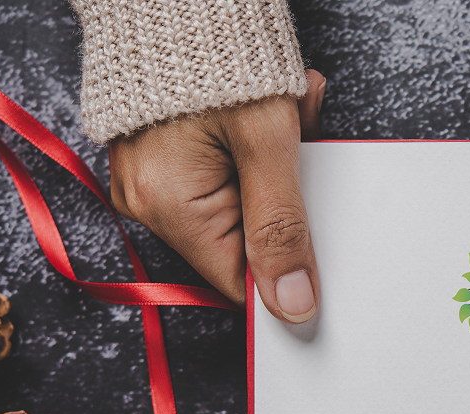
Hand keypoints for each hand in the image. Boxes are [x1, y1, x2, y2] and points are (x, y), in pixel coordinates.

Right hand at [110, 70, 326, 323]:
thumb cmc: (215, 51)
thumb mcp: (268, 143)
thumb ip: (282, 228)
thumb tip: (293, 306)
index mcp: (168, 209)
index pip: (239, 283)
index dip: (286, 267)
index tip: (320, 235)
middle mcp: (149, 203)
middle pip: (243, 239)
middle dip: (285, 196)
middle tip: (299, 138)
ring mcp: (151, 180)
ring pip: (241, 202)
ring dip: (276, 165)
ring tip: (287, 113)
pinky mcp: (162, 158)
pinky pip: (224, 174)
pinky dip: (256, 149)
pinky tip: (269, 112)